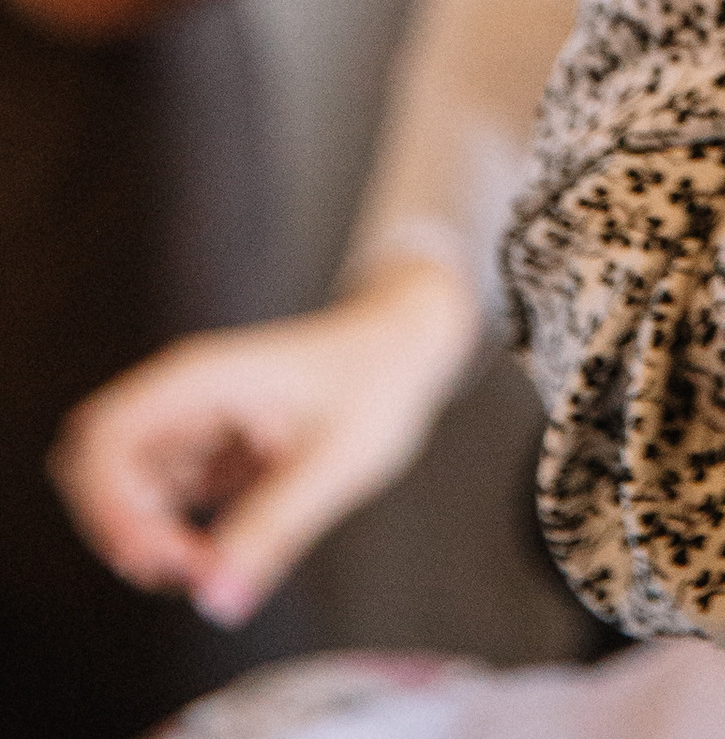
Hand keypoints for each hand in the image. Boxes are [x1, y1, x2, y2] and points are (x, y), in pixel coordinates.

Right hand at [52, 255, 477, 624]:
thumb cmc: (377, 383)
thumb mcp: (338, 461)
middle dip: (124, 530)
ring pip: (122, 493)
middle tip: (192, 566)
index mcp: (199, 378)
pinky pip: (156, 504)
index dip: (111, 509)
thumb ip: (275, 529)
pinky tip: (220, 554)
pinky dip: (171, 537)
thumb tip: (215, 602)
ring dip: (149, 540)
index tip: (163, 559)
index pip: (104, 439)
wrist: (403, 346)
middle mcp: (180, 397)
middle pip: (96, 470)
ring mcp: (186, 424)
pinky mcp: (201, 452)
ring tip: (216, 563)